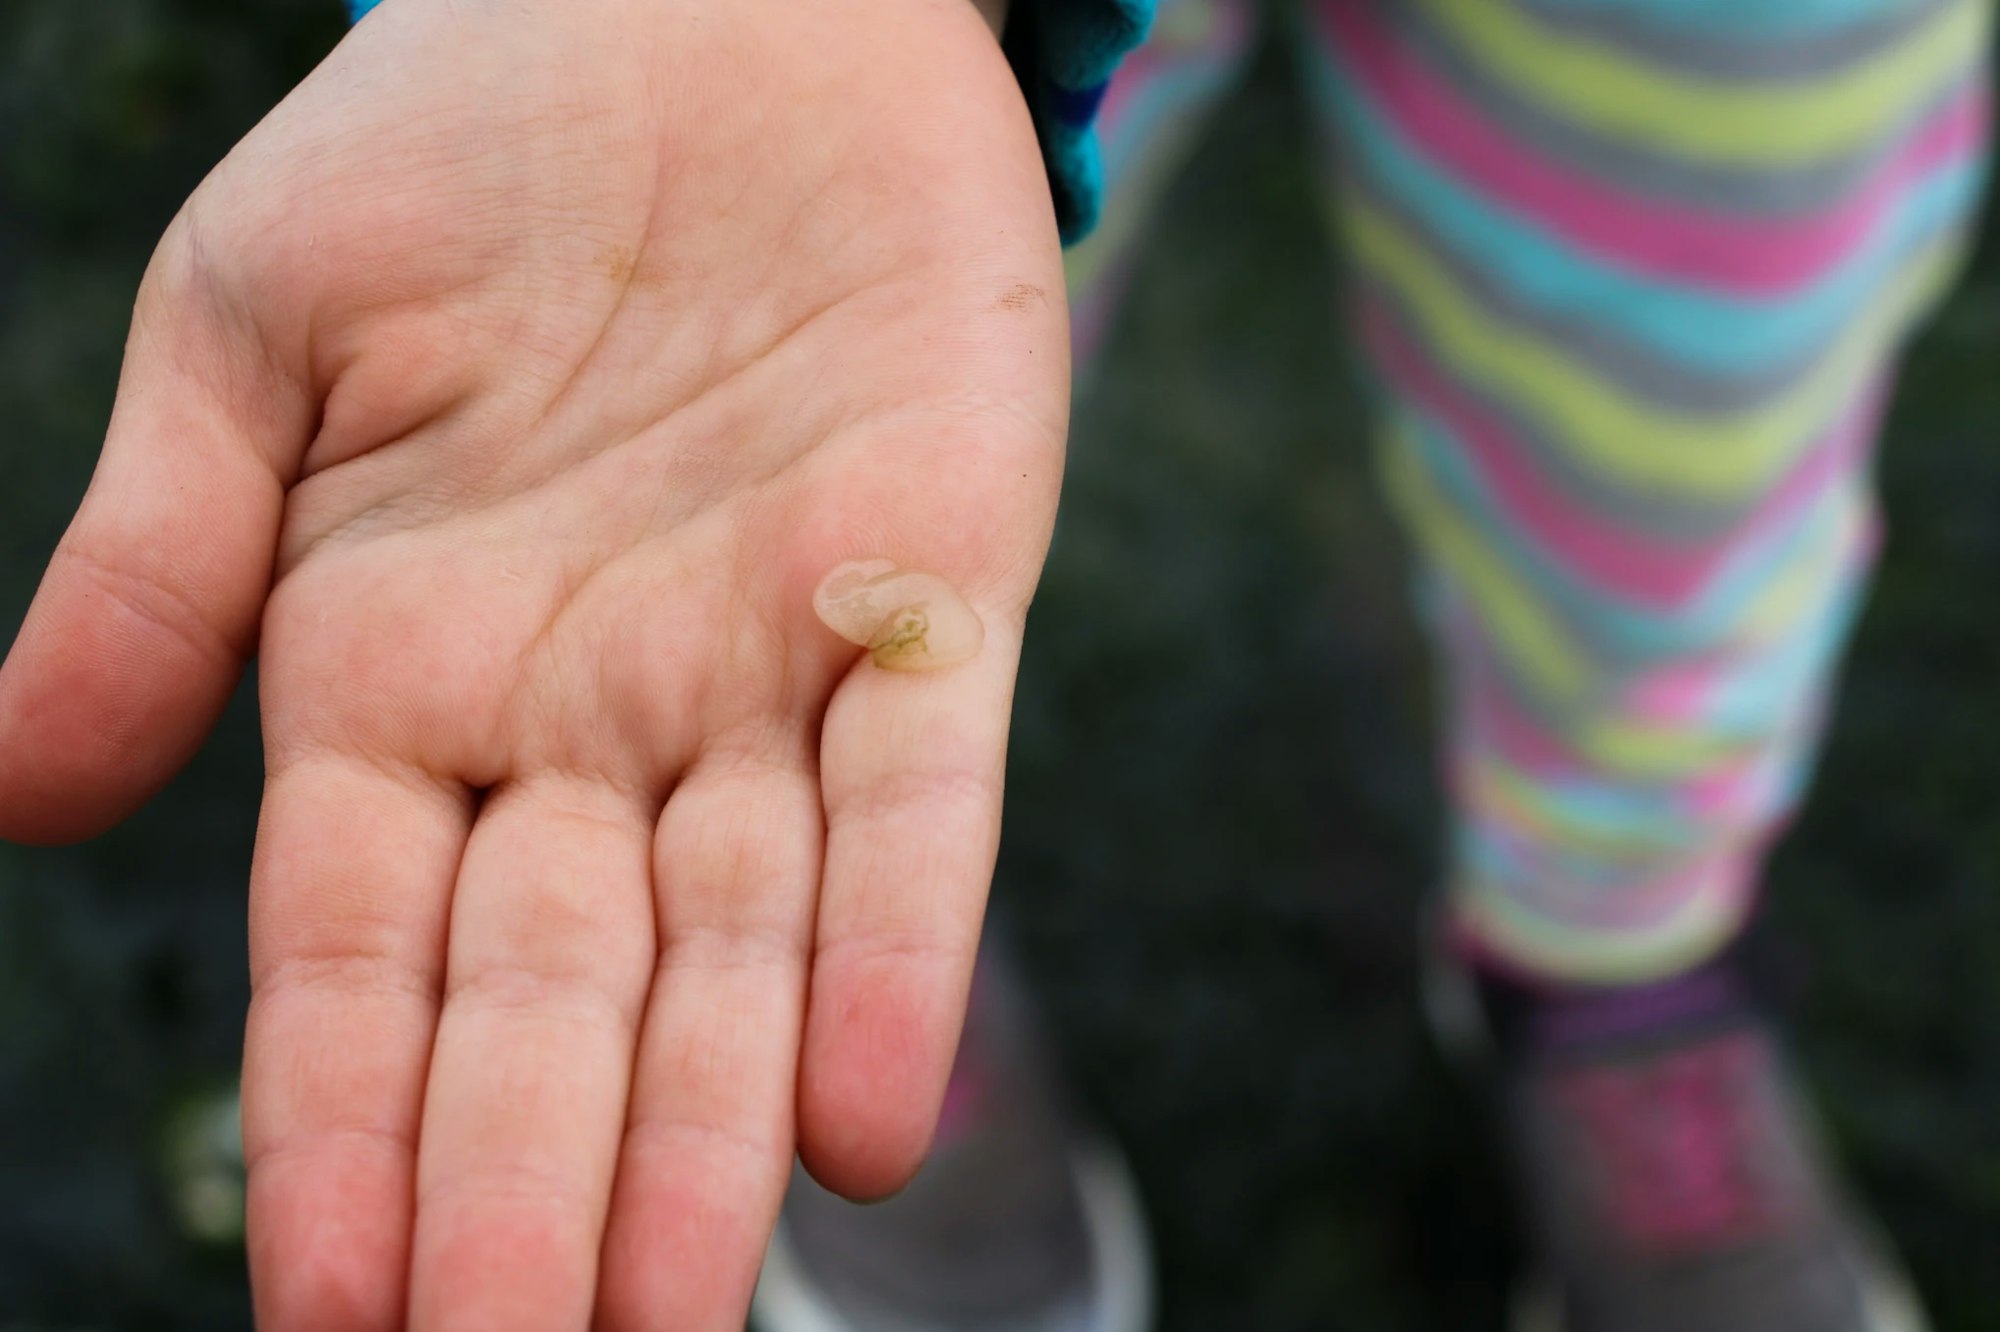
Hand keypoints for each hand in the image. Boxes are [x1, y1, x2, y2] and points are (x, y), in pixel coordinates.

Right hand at [0, 0, 1066, 1325]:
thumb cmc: (465, 146)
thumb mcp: (253, 338)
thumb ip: (158, 569)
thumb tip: (4, 802)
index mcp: (404, 680)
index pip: (364, 960)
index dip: (348, 1133)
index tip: (334, 1314)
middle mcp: (591, 718)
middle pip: (554, 1002)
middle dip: (532, 1196)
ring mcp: (767, 671)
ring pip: (736, 948)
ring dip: (703, 1136)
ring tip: (676, 1316)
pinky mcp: (935, 593)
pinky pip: (921, 798)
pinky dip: (897, 948)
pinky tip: (862, 1119)